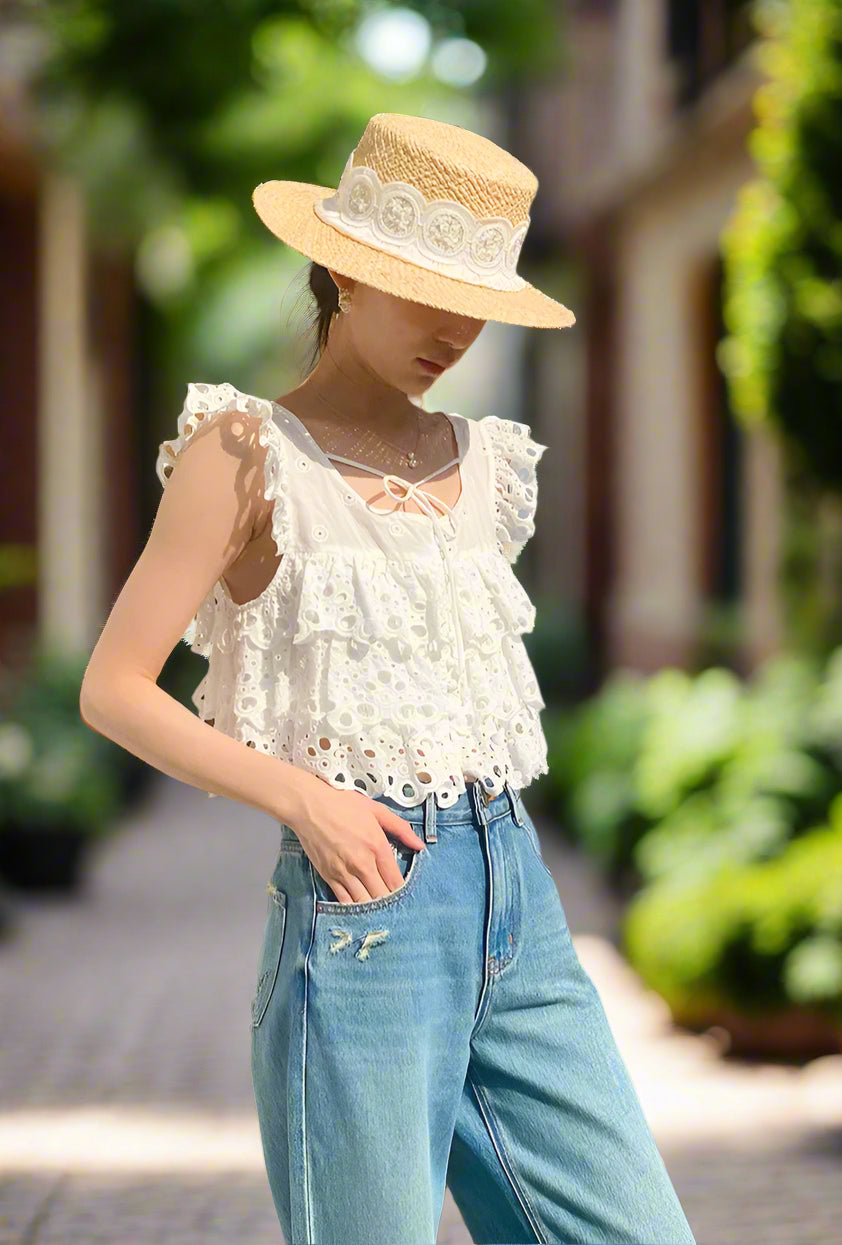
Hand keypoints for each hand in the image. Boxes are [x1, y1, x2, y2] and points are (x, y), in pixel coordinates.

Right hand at [288, 778, 426, 903]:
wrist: (310, 807)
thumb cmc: (342, 805)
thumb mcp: (376, 810)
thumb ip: (401, 828)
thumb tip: (420, 845)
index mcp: (377, 847)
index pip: (396, 881)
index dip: (402, 890)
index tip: (403, 892)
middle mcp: (362, 864)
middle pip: (382, 896)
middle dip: (389, 901)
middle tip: (393, 902)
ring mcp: (344, 872)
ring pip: (364, 902)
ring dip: (373, 906)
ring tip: (379, 907)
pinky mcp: (329, 877)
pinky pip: (344, 901)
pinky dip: (354, 906)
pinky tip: (360, 906)